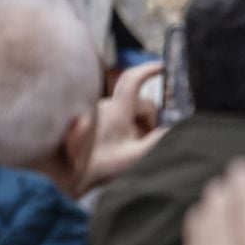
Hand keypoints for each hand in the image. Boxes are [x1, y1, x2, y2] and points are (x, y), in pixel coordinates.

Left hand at [84, 61, 164, 189]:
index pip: (133, 80)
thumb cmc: (99, 167)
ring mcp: (99, 114)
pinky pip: (117, 120)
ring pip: (129, 113)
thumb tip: (175, 129)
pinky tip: (118, 149)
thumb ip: (159, 141)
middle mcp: (106, 106)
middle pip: (139, 104)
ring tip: (130, 150)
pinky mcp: (94, 122)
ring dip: (137, 128)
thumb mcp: (135, 156)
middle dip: (149, 121)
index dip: (149, 70)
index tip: (163, 67)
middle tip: (147, 142)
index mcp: (117, 110)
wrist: (68, 177)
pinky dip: (125, 131)